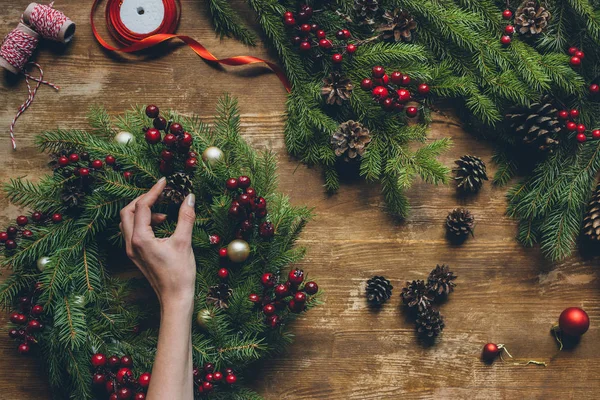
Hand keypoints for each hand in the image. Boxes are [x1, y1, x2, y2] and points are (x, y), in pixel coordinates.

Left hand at [120, 178, 196, 306]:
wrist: (175, 298)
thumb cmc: (180, 273)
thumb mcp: (184, 242)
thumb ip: (185, 217)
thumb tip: (190, 197)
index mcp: (140, 238)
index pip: (142, 206)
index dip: (153, 191)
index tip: (164, 182)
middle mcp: (131, 243)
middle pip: (127, 211)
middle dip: (143, 199)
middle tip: (160, 194)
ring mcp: (131, 250)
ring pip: (128, 222)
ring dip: (143, 212)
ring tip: (164, 214)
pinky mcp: (136, 255)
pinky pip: (133, 232)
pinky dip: (145, 223)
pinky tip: (162, 226)